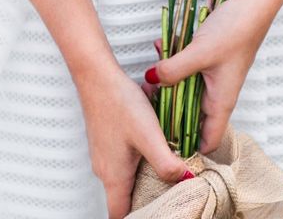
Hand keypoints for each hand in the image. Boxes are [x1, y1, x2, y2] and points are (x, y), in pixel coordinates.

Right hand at [75, 63, 194, 218]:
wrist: (98, 77)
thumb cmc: (119, 104)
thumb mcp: (149, 135)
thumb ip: (166, 162)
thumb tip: (184, 178)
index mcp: (114, 175)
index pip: (120, 214)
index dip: (141, 217)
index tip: (160, 212)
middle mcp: (106, 169)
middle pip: (125, 198)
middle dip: (146, 200)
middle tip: (170, 194)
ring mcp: (105, 155)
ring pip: (126, 178)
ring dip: (145, 178)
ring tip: (166, 172)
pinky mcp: (107, 141)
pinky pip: (124, 161)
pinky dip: (139, 161)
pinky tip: (154, 146)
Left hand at [143, 0, 272, 154]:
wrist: (250, 4)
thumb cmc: (235, 32)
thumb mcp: (198, 53)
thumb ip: (172, 69)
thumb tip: (150, 79)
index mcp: (221, 101)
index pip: (207, 140)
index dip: (187, 146)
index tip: (162, 143)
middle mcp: (216, 93)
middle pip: (189, 115)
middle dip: (167, 108)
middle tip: (147, 101)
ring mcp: (211, 76)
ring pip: (183, 88)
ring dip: (167, 78)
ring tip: (152, 69)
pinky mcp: (206, 60)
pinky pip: (185, 67)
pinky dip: (172, 59)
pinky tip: (162, 44)